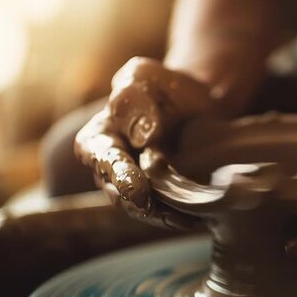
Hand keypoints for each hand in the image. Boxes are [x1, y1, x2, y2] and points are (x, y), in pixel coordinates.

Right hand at [74, 57, 218, 229]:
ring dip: (161, 216)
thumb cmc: (161, 86)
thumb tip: (143, 134)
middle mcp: (110, 169)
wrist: (195, 104)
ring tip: (182, 218)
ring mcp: (134, 188)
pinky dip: (179, 218)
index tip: (137, 186)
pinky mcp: (159, 199)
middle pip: (118, 192)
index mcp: (98, 138)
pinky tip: (198, 219)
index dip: (119, 174)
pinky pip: (166, 213)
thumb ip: (133, 98)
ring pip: (142, 209)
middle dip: (137, 203)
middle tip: (155, 208)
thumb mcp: (143, 76)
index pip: (103, 159)